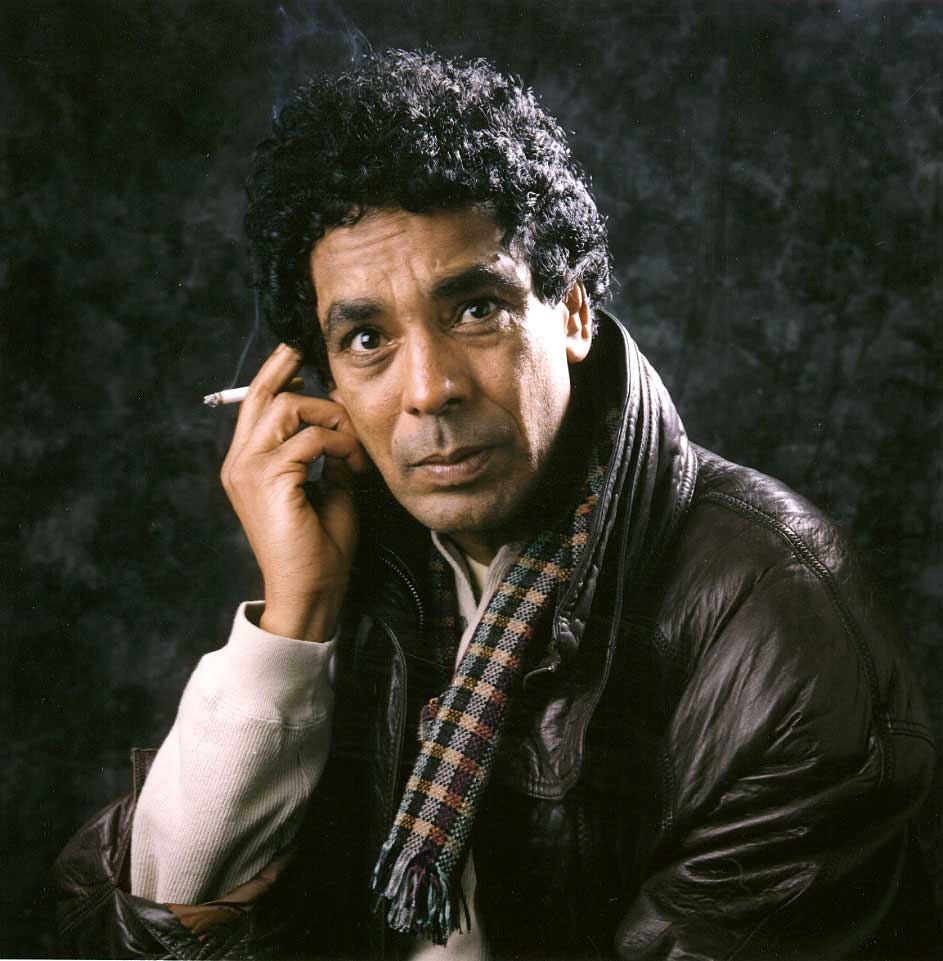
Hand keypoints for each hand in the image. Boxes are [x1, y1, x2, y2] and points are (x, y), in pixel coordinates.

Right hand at [220, 343, 366, 640]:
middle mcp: (240, 462)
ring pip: (289, 407)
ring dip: (330, 418)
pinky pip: (310, 438)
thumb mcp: (330, 488)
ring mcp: (248, 469)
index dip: (277, 371)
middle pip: (265, 394)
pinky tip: (353, 463)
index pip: (257, 402)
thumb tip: (341, 414)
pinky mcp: (268, 479)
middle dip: (295, 370)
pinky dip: (339, 444)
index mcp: (248, 463)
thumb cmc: (320, 548)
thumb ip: (330, 451)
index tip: (299, 351)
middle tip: (326, 367)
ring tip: (352, 446)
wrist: (310, 592)